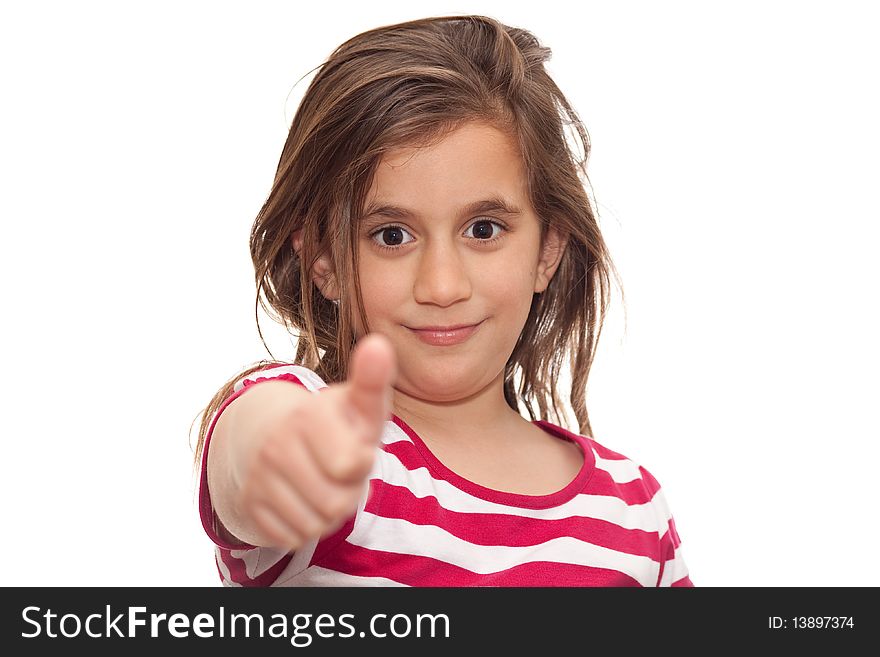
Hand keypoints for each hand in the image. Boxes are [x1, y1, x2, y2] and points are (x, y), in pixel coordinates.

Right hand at [238, 333, 396, 550]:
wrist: (273, 435)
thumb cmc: (334, 424)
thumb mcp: (358, 403)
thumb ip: (373, 380)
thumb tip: (379, 344)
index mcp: (307, 416)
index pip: (353, 465)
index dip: (362, 461)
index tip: (354, 443)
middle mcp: (276, 445)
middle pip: (337, 503)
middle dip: (348, 492)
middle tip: (340, 470)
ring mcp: (258, 477)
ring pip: (315, 525)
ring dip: (328, 513)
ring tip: (323, 483)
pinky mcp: (249, 506)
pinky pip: (293, 538)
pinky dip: (305, 527)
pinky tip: (303, 500)